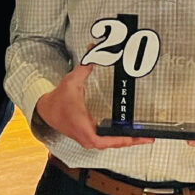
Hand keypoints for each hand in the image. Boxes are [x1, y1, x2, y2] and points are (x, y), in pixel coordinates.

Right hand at [34, 63, 153, 149]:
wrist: (46, 111)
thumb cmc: (58, 100)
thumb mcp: (71, 81)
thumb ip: (84, 67)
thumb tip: (93, 50)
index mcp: (84, 128)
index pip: (106, 141)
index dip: (122, 140)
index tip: (137, 138)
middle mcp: (87, 137)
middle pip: (114, 144)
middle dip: (132, 141)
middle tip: (148, 138)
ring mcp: (88, 139)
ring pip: (111, 144)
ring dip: (127, 141)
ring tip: (143, 137)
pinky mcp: (89, 137)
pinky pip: (108, 141)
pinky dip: (119, 139)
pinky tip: (129, 135)